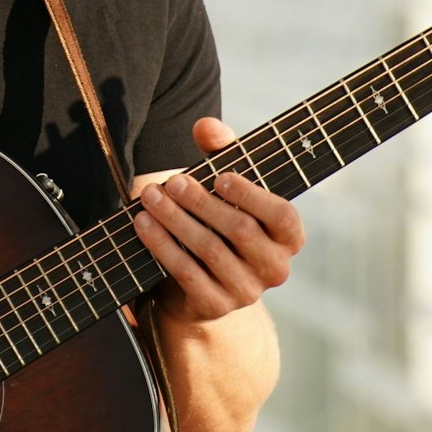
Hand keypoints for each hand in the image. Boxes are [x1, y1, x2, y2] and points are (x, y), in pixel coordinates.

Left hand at [132, 117, 305, 322]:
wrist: (197, 279)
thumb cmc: (217, 218)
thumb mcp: (224, 183)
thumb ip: (221, 151)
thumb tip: (207, 126)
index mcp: (288, 237)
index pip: (282, 216)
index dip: (251, 196)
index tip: (220, 175)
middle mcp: (275, 268)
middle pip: (240, 230)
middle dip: (201, 202)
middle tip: (172, 182)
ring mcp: (246, 291)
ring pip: (209, 250)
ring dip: (175, 219)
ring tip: (150, 196)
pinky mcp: (215, 306)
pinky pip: (186, 273)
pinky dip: (161, 245)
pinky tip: (142, 224)